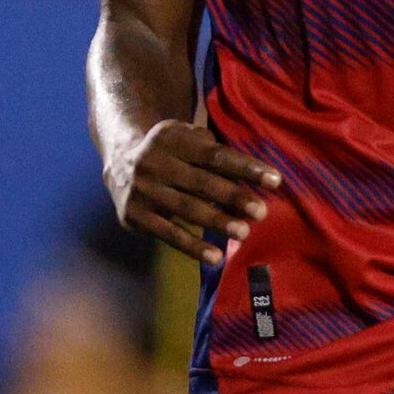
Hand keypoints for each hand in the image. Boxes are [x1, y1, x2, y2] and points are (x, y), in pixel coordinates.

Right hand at [107, 120, 281, 266]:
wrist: (119, 163)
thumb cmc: (171, 153)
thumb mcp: (186, 139)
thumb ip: (214, 152)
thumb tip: (256, 178)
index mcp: (171, 137)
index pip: (215, 154)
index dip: (246, 167)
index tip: (275, 180)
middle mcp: (153, 160)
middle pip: (201, 181)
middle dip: (234, 197)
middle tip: (262, 212)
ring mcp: (141, 189)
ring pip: (186, 208)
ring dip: (217, 222)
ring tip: (244, 232)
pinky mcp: (133, 215)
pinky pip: (168, 233)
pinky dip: (192, 246)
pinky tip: (215, 257)